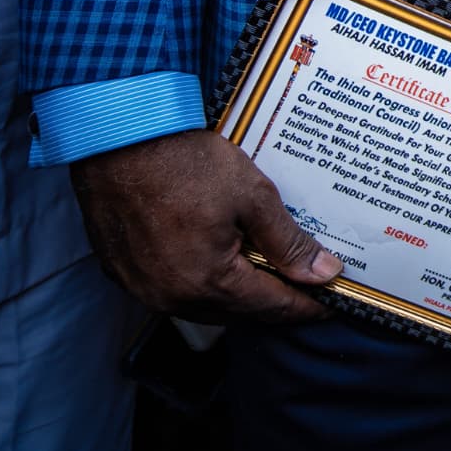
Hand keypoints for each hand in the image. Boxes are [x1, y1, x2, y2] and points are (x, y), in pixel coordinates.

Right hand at [69, 128, 341, 323]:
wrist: (119, 138)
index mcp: (206, 282)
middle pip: (238, 312)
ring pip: (205, 305)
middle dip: (275, 300)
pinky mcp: (123, 272)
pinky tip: (222, 258)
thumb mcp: (252, 196)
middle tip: (306, 282)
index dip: (306, 305)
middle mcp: (170, 297)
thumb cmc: (184, 162)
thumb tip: (323, 272)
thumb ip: (288, 241)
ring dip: (238, 293)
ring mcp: (142, 288)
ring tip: (269, 269)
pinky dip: (203, 282)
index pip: (270, 307)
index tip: (331, 302)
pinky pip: (174, 290)